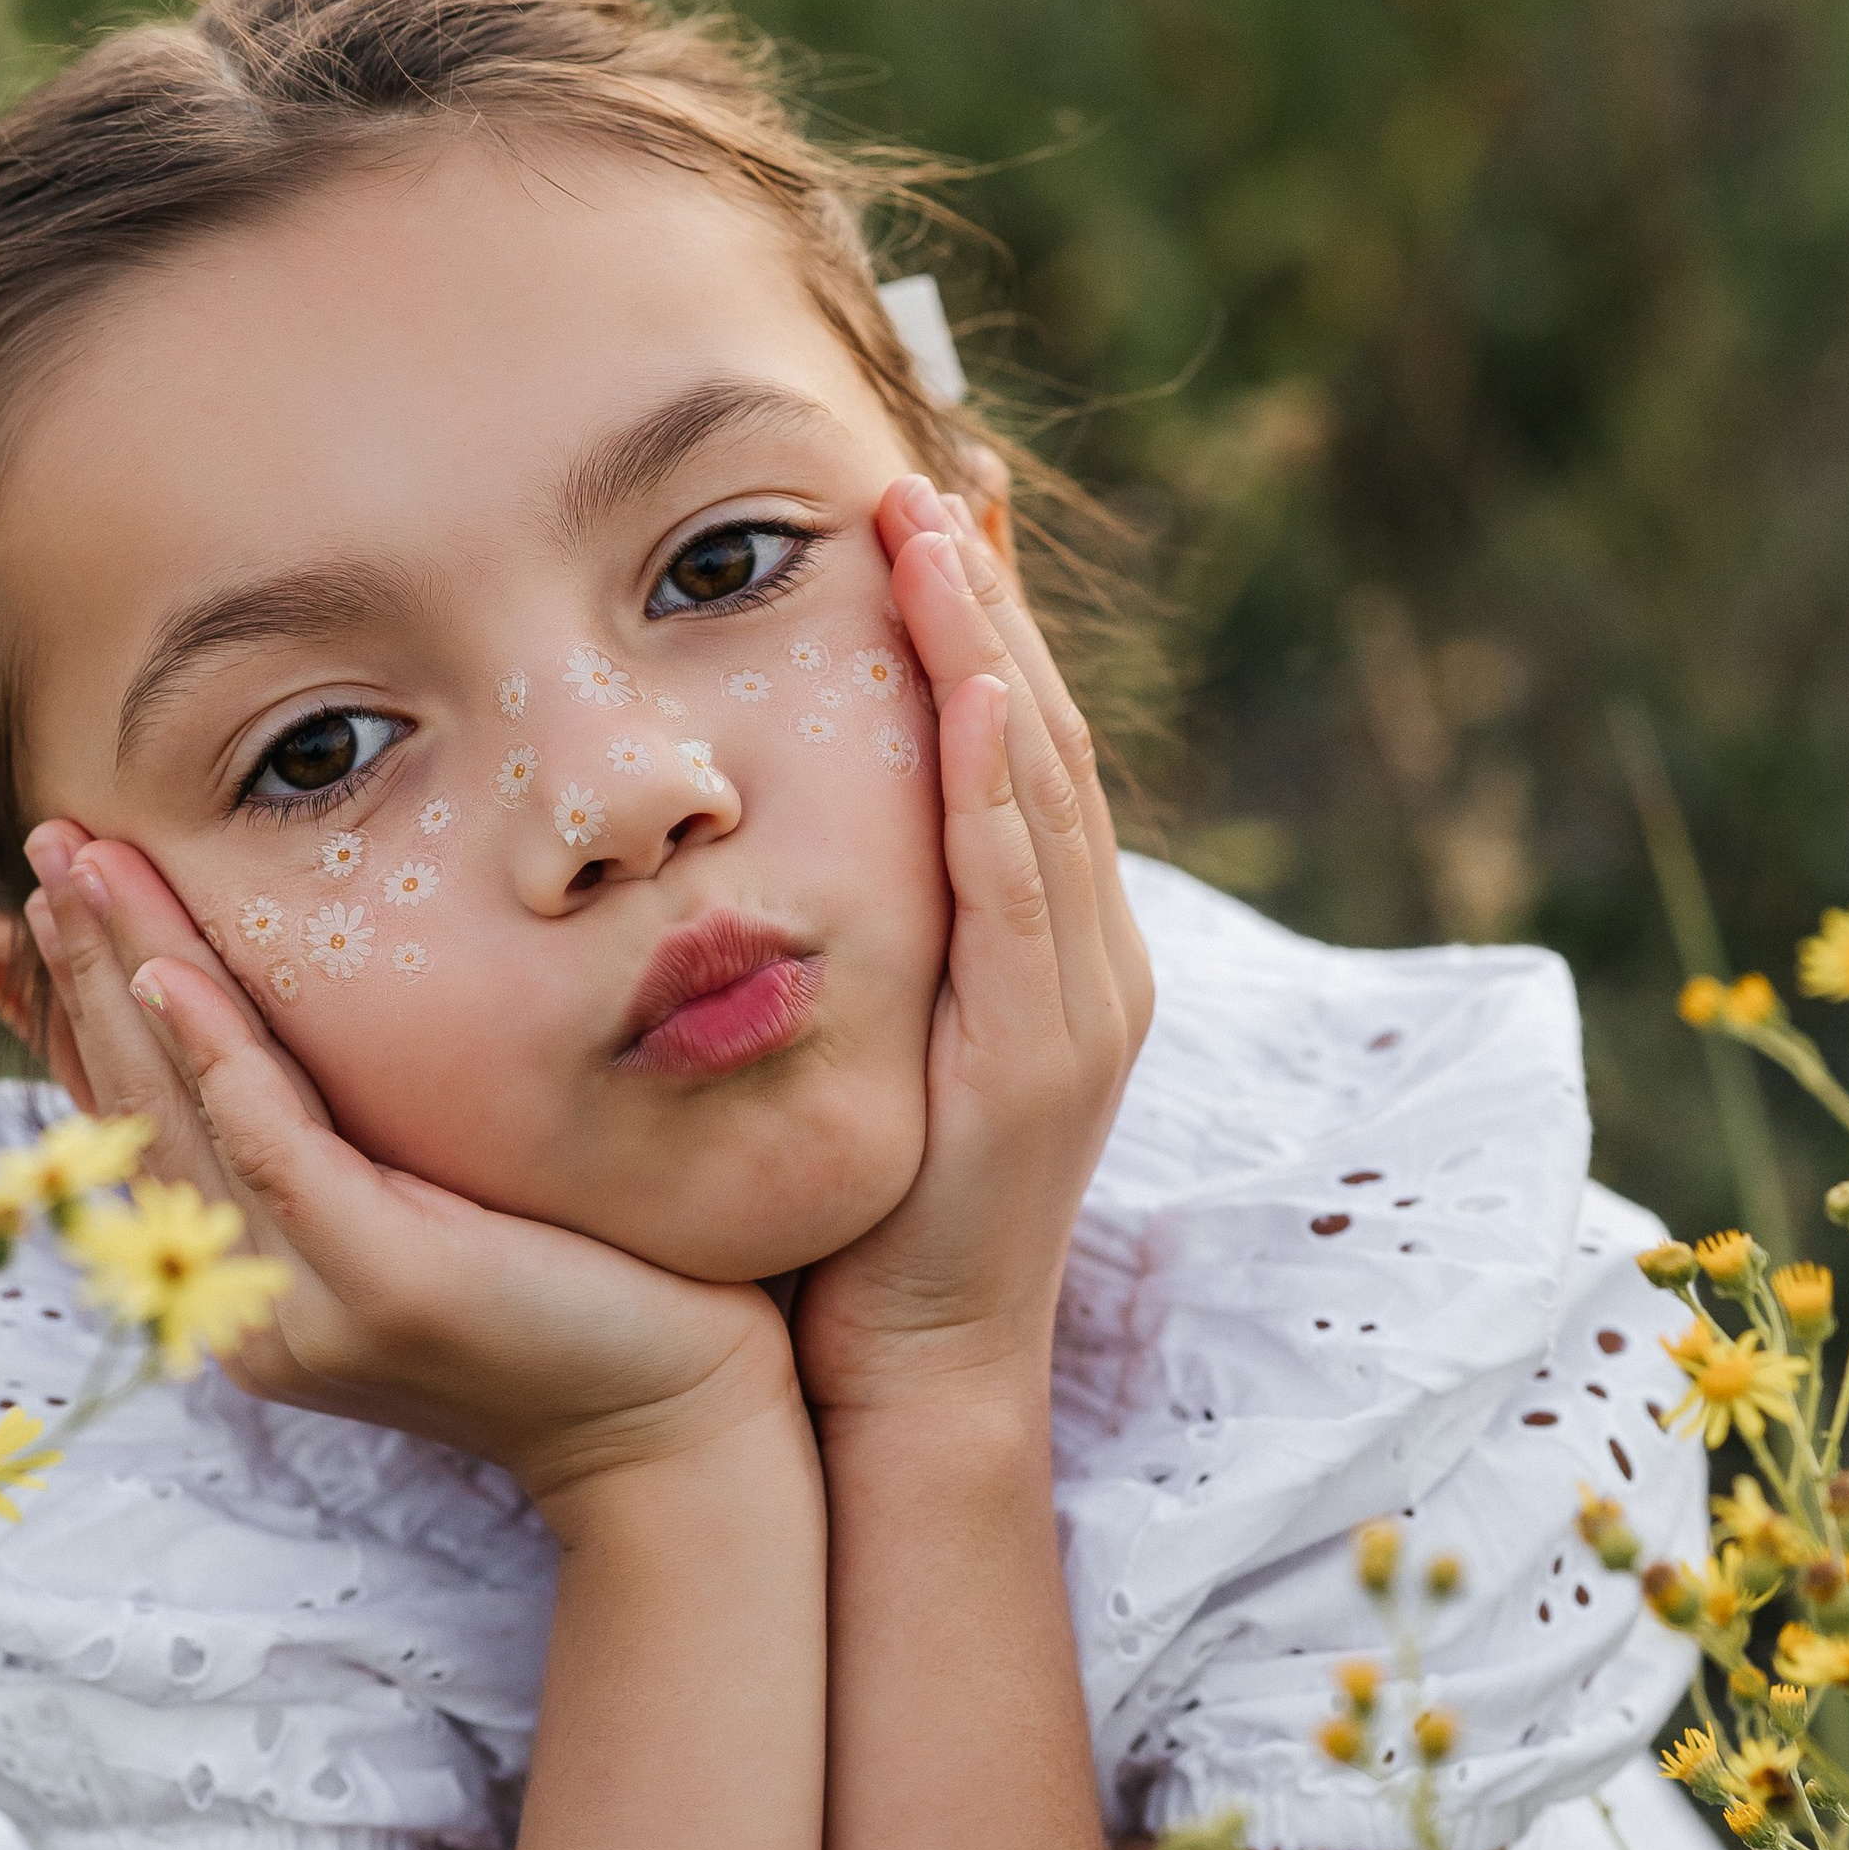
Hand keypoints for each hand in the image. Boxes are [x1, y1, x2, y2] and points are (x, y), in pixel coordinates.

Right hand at [16, 824, 800, 1511]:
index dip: (63, 1018)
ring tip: (76, 866)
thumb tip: (316, 1028)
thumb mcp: (437, 1201)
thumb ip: (360, 1135)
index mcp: (252, 1276)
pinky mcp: (376, 1280)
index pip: (132, 1126)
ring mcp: (300, 1299)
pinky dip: (211, 1049)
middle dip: (76, 967)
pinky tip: (168, 969)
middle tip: (46, 843)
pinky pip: (270, 1142)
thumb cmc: (581, 1295)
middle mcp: (248, 1298)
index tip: (13, 910)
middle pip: (133, 1106)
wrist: (677, 1424)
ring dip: (120, 975)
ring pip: (179, 1111)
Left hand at [792, 470, 1153, 1425]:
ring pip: (1038, 790)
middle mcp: (1089, 960)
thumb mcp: (863, 1046)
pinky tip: (965, 694)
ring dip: (989, 653)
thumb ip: (849, 941)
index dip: (980, 627)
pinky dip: (995, 786)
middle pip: (1039, 738)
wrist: (912, 1377)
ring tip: (935, 534)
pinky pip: (1021, 894)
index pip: (1014, 750)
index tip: (933, 511)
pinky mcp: (1042, 1060)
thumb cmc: (859, 1223)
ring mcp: (1080, 1007)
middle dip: (987, 601)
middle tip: (932, 472)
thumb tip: (759, 844)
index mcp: (1050, 950)